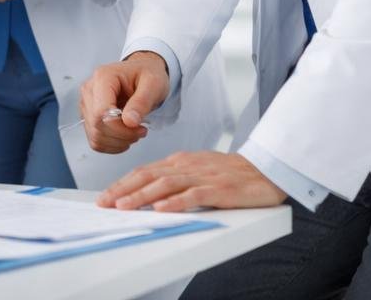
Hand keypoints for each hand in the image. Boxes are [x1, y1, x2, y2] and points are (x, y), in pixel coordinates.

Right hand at [79, 51, 168, 152]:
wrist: (143, 73)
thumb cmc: (148, 75)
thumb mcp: (153, 84)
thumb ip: (141, 102)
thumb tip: (129, 122)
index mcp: (103, 77)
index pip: (101, 112)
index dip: (120, 128)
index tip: (142, 128)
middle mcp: (89, 89)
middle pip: (96, 125)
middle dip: (122, 136)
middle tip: (142, 131)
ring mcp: (86, 103)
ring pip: (95, 136)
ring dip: (118, 142)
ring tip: (134, 132)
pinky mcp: (88, 116)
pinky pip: (95, 140)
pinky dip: (111, 145)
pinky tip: (125, 137)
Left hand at [98, 151, 285, 211]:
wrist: (265, 170)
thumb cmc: (229, 173)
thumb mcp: (196, 171)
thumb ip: (175, 179)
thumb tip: (148, 194)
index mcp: (179, 161)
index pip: (144, 171)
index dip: (122, 183)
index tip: (105, 196)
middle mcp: (186, 166)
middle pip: (148, 176)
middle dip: (123, 190)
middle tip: (105, 203)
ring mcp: (202, 176)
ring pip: (165, 184)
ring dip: (142, 196)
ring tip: (124, 207)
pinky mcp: (219, 188)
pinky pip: (194, 195)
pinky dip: (175, 202)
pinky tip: (161, 209)